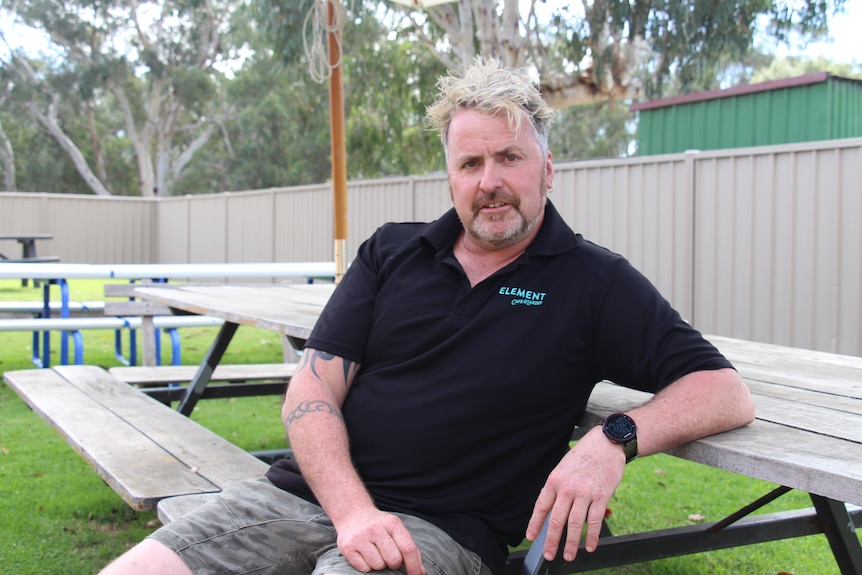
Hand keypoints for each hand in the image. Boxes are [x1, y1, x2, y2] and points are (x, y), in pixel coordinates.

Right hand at [336, 508, 425, 574]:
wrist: (353, 514)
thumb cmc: (379, 526)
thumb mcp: (396, 530)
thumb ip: (410, 549)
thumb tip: (421, 572)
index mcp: (392, 524)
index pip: (408, 548)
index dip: (414, 566)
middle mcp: (376, 529)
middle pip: (394, 559)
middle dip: (394, 563)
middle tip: (389, 556)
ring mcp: (360, 538)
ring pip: (378, 566)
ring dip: (379, 565)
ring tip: (375, 553)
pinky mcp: (347, 548)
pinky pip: (364, 569)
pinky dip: (367, 566)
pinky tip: (365, 555)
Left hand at [524, 427, 624, 561]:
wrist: (607, 443)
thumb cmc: (584, 455)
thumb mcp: (563, 467)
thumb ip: (558, 488)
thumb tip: (552, 509)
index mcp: (555, 480)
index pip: (541, 506)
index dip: (535, 524)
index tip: (530, 537)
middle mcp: (568, 488)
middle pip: (557, 520)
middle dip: (551, 540)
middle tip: (548, 554)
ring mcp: (585, 493)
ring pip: (575, 524)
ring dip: (572, 543)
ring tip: (569, 556)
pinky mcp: (601, 496)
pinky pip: (594, 521)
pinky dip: (593, 537)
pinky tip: (590, 547)